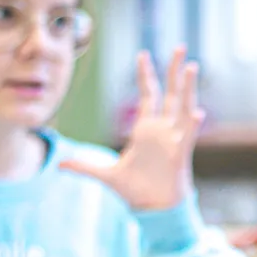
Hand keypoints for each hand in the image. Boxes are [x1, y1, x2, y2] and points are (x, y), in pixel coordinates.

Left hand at [59, 47, 202, 210]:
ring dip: (188, 87)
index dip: (146, 75)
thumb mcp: (106, 176)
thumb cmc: (136, 191)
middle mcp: (162, 130)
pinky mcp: (180, 154)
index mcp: (145, 130)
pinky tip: (197, 112)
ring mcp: (173, 140)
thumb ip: (84, 167)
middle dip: (174, 70)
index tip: (143, 54)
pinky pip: (188, 135)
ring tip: (192, 67)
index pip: (148, 95)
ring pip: (183, 106)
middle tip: (181, 47)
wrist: (154, 209)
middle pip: (171, 92)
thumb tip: (59, 164)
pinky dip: (192, 124)